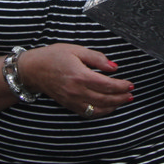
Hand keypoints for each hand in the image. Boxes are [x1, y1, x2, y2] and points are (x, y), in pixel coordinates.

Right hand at [18, 43, 133, 117]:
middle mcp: (76, 90)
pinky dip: (101, 112)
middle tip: (131, 93)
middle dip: (121, 97)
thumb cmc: (53, 56)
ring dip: (114, 106)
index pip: (106, 85)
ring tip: (124, 100)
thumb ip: (96, 58)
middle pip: (105, 98)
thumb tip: (113, 67)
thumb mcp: (75, 49)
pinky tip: (109, 107)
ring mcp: (72, 100)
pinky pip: (88, 113)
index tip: (130, 84)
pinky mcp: (69, 105)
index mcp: (80, 75)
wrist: (32, 70)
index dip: (121, 86)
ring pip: (98, 108)